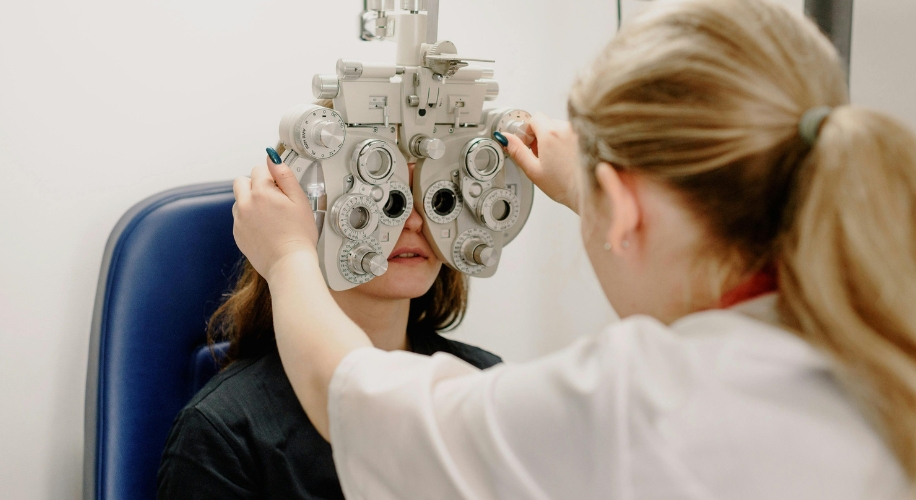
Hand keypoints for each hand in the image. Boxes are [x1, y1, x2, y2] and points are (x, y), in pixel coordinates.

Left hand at [232, 156, 318, 281]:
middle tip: (273, 200)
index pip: (259, 169)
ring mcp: (239, 220)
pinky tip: (265, 229)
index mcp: (261, 192)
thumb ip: (285, 176)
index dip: (272, 177)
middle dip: (255, 185)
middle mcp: (245, 204)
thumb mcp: (300, 201)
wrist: (289, 264)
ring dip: (250, 202)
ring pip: (239, 200)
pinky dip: (249, 219)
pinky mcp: (237, 234)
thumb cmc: (299, 234)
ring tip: (269, 216)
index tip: (281, 190)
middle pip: (241, 181)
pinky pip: (239, 218)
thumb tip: (272, 158)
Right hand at [503, 113, 581, 212]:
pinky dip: (568, 142)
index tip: (529, 143)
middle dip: (541, 135)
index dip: (528, 131)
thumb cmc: (564, 185)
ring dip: (555, 138)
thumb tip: (504, 137)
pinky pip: (573, 133)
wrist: (590, 193)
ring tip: (556, 159)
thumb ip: (517, 151)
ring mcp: (580, 131)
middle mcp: (567, 128)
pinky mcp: (589, 137)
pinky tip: (567, 159)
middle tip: (541, 155)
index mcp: (551, 133)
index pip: (534, 118)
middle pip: (548, 122)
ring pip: (561, 127)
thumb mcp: (533, 170)